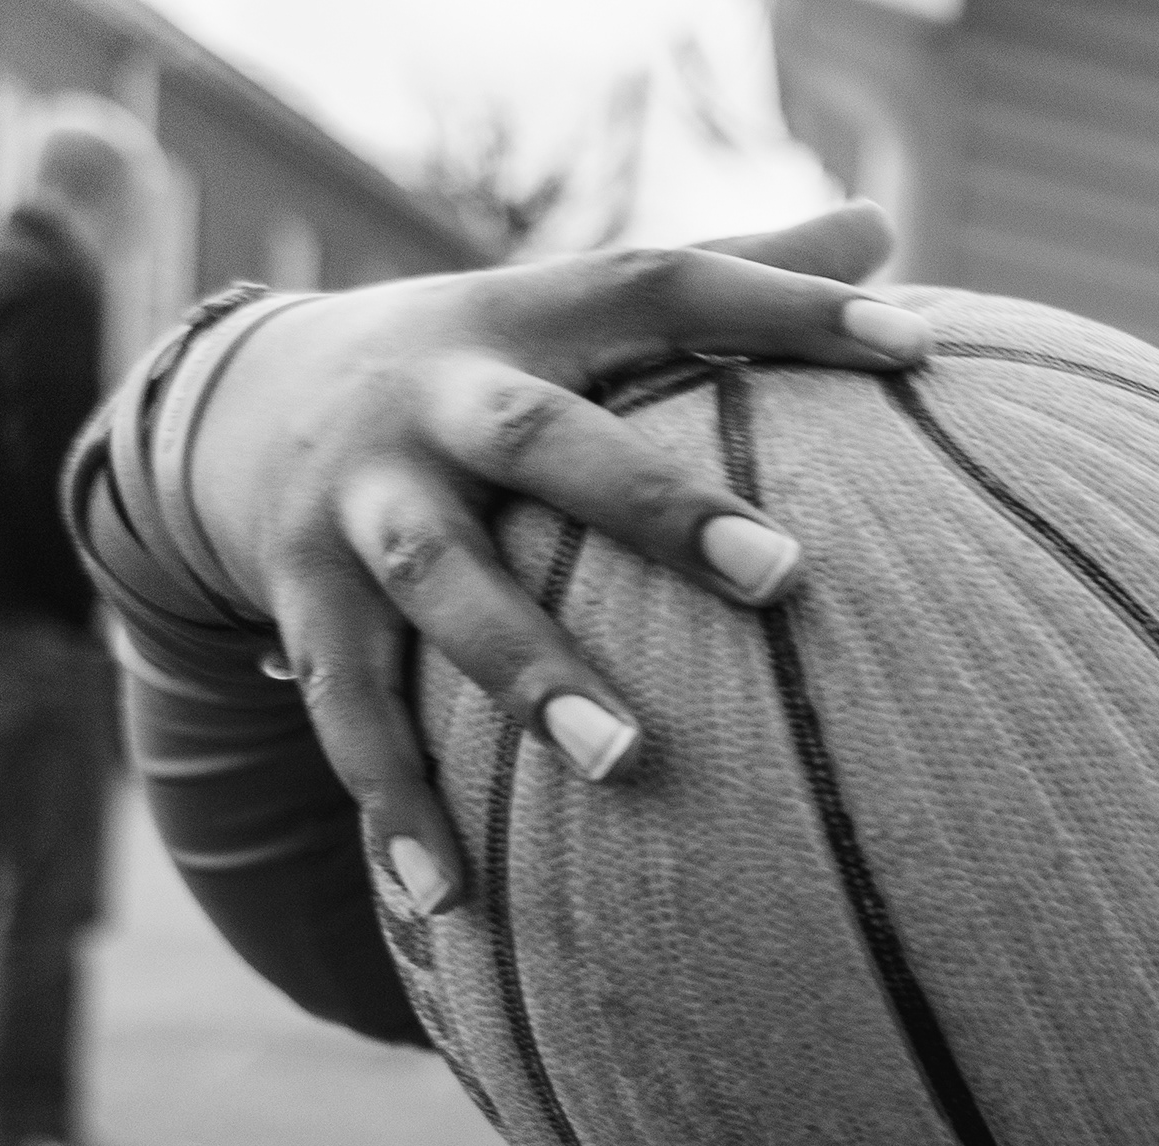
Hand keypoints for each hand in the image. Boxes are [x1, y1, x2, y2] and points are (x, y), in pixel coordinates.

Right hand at [197, 207, 928, 914]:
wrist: (238, 401)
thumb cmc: (485, 371)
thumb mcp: (578, 310)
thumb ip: (730, 277)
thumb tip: (882, 229)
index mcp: (526, 318)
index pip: (670, 285)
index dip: (791, 307)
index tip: (920, 348)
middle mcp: (432, 401)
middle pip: (543, 440)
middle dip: (656, 508)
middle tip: (786, 574)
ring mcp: (355, 501)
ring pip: (439, 588)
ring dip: (528, 676)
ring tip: (621, 765)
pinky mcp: (294, 596)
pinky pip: (347, 713)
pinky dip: (397, 806)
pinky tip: (450, 902)